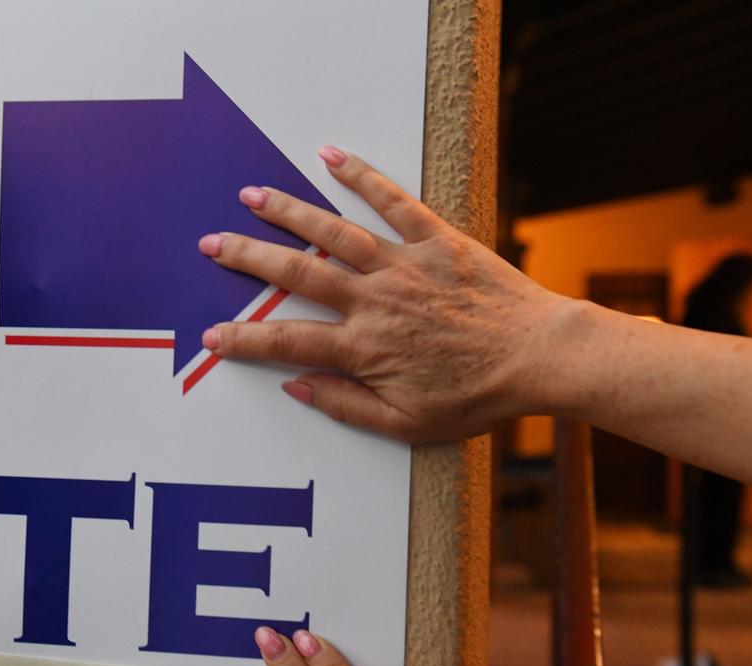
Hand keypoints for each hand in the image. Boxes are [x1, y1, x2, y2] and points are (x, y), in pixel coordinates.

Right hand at [198, 146, 570, 442]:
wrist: (540, 357)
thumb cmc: (478, 396)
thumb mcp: (408, 423)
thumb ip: (348, 405)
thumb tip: (298, 386)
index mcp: (365, 347)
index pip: (286, 341)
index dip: (243, 338)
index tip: (211, 335)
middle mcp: (375, 300)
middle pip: (296, 273)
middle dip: (248, 258)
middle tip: (211, 243)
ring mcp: (403, 265)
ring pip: (333, 232)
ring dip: (288, 212)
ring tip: (252, 194)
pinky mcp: (435, 241)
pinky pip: (392, 202)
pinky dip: (362, 177)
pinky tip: (331, 156)